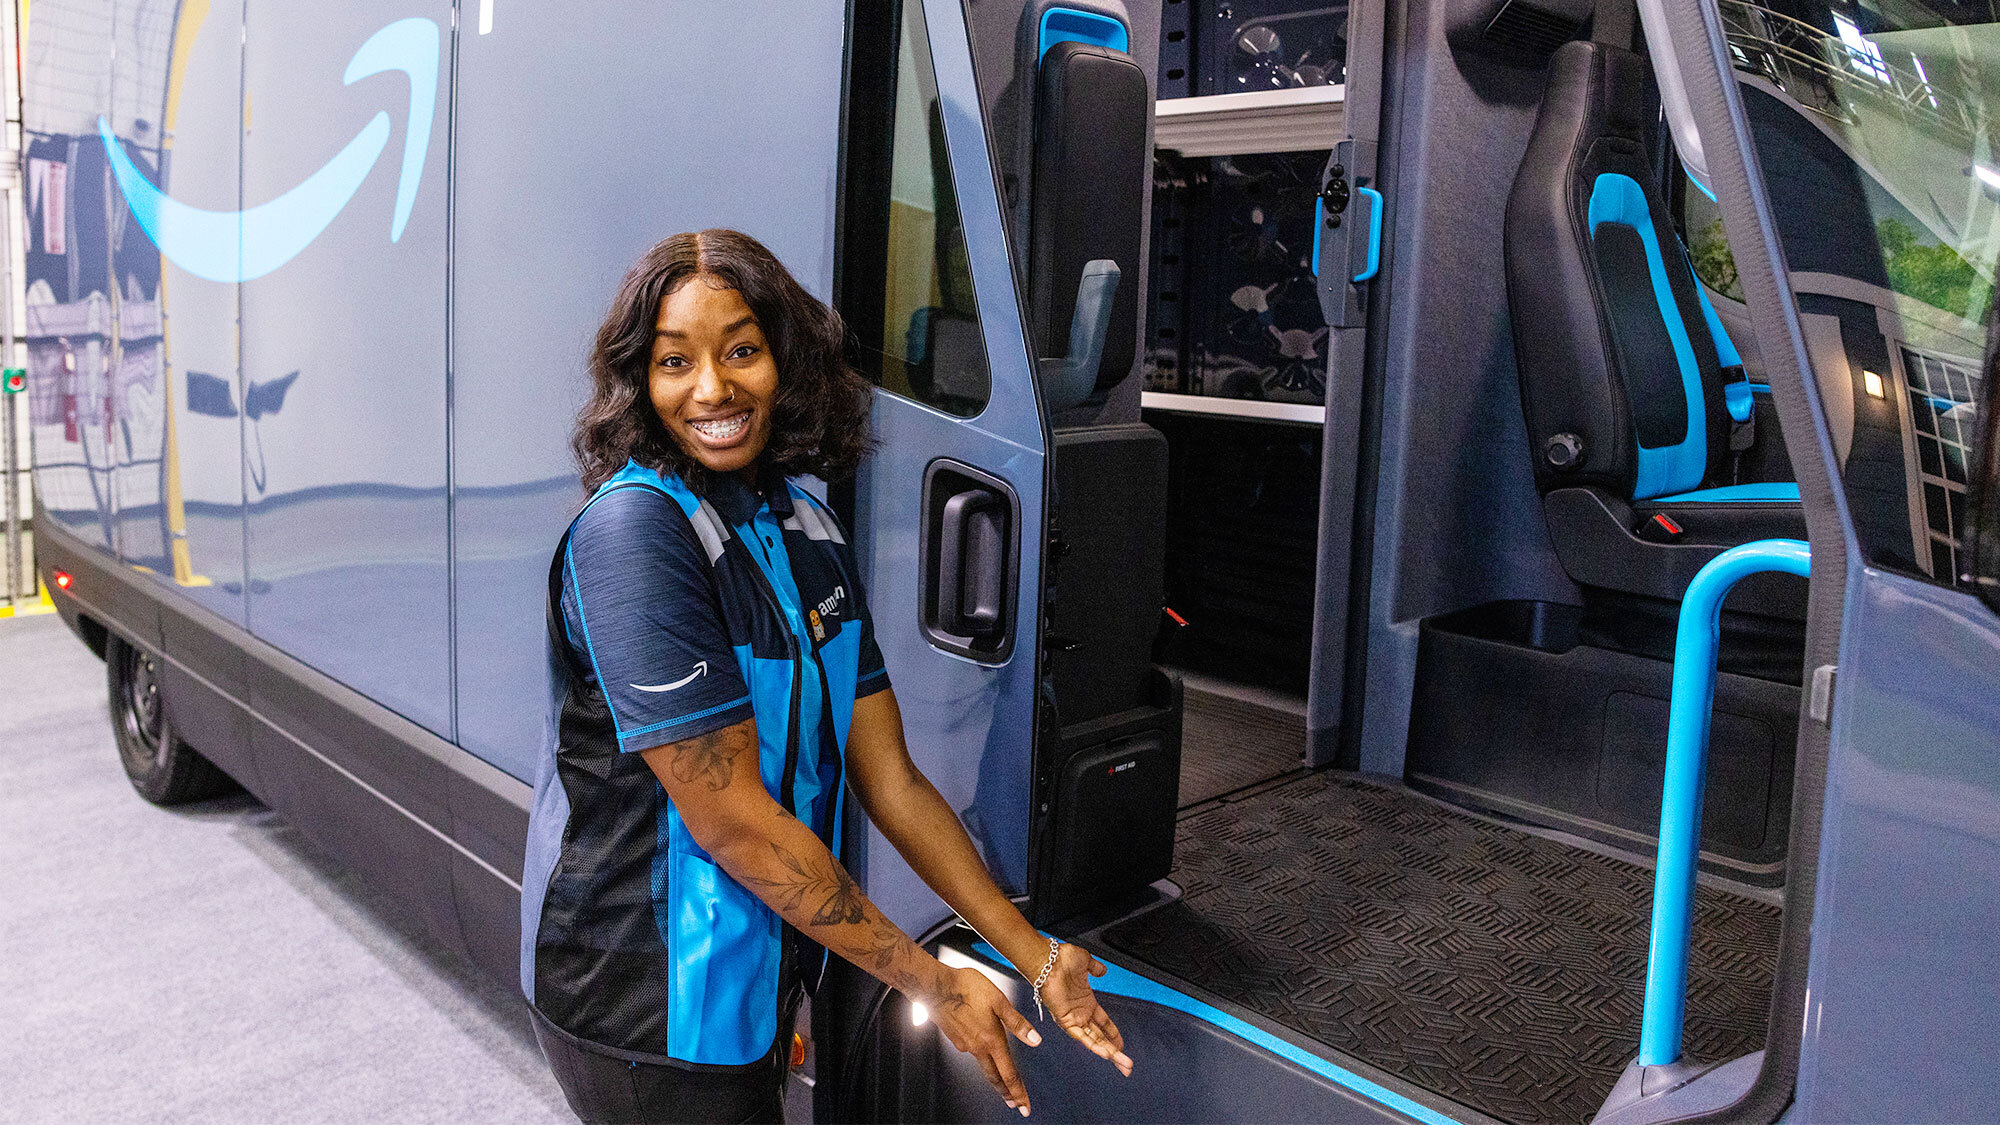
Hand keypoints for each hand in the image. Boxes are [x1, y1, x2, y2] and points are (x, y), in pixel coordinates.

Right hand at [922, 965, 1043, 1115]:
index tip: (1024, 1107)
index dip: (1018, 1092)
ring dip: (995, 1077)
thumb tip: (1035, 1040)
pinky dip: (981, 1056)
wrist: (935, 986)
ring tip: (1001, 1082)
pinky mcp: (955, 1038)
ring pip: (983, 1066)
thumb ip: (1017, 1022)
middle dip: (1006, 1093)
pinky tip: (983, 1049)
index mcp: (991, 1040)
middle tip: (1015, 1104)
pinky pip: (972, 1051)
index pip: (1009, 1074)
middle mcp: (977, 1047)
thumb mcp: (999, 1001)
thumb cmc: (966, 988)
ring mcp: (964, 1044)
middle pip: (995, 1077)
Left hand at [1037, 943, 1132, 1075]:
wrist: (1048, 959)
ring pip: (1094, 1041)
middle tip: (1127, 1065)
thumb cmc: (1062, 958)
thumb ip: (1096, 968)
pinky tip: (1104, 1053)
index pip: (1103, 1023)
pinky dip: (1092, 1045)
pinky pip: (1081, 1036)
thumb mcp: (1086, 962)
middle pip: (1101, 1038)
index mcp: (1087, 1002)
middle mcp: (1081, 1013)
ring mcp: (1074, 1017)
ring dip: (1109, 1053)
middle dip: (1115, 1052)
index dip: (1113, 1034)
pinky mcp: (1065, 1019)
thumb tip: (1102, 970)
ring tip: (1122, 1065)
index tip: (1122, 1045)